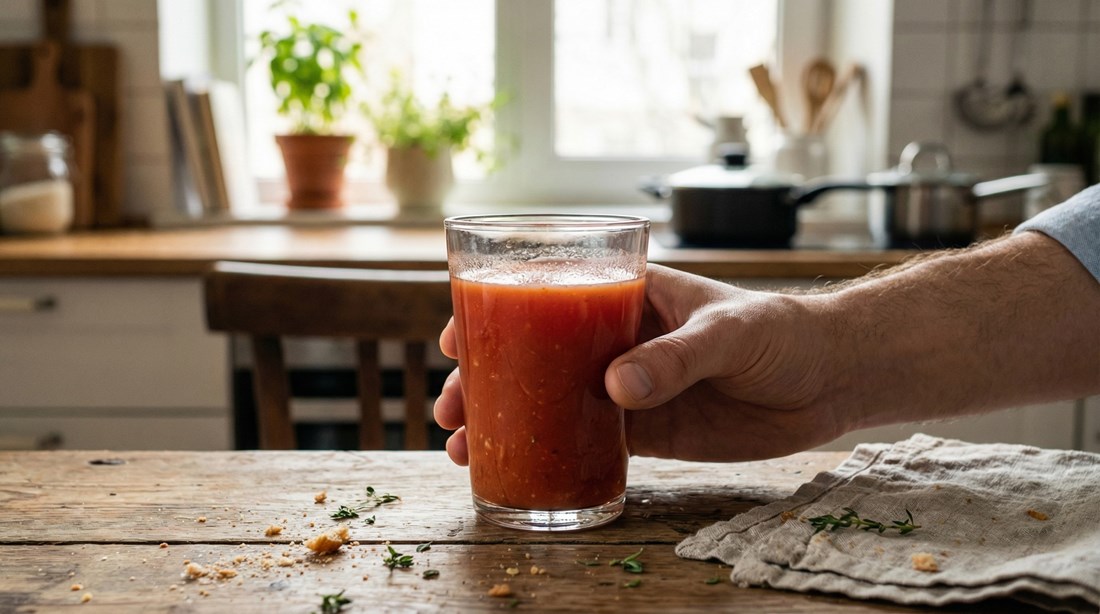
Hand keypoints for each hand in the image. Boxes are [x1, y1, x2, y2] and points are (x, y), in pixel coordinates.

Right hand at [433, 264, 849, 463]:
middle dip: (484, 379)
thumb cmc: (781, 332)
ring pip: (551, 402)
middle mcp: (616, 341)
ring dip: (507, 421)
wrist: (829, 381)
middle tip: (449, 409)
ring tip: (463, 450)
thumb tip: (614, 389)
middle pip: (535, 355)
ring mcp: (628, 388)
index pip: (549, 296)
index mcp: (628, 297)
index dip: (496, 312)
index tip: (455, 335)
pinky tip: (520, 470)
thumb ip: (675, 358)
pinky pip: (588, 441)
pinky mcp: (648, 431)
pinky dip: (552, 454)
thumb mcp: (728, 333)